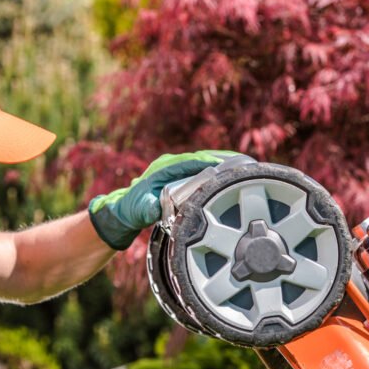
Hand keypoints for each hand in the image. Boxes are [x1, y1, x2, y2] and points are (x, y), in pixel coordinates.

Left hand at [88, 150, 238, 248]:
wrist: (123, 210)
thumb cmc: (132, 209)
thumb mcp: (139, 210)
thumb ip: (147, 209)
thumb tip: (155, 208)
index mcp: (164, 167)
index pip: (191, 161)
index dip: (210, 162)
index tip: (227, 166)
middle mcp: (171, 164)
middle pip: (202, 158)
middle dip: (223, 161)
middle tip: (245, 164)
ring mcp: (176, 169)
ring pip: (204, 163)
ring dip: (222, 165)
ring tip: (245, 167)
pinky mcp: (181, 176)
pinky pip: (202, 170)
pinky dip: (216, 171)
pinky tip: (231, 176)